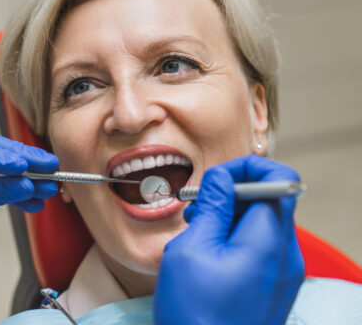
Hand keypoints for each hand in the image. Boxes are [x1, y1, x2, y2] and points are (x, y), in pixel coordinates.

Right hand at [154, 155, 303, 324]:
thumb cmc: (196, 315)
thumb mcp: (191, 250)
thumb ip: (210, 207)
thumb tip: (222, 178)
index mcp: (269, 240)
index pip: (279, 179)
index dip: (247, 166)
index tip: (216, 178)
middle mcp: (286, 254)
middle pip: (269, 200)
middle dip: (232, 193)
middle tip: (197, 208)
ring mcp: (283, 274)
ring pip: (263, 223)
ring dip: (231, 216)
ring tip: (197, 233)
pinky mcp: (274, 288)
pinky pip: (261, 247)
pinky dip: (236, 239)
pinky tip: (208, 255)